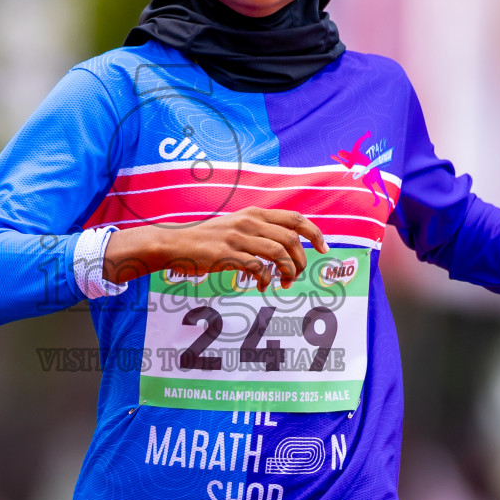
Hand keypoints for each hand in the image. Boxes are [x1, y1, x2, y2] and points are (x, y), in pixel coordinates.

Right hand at [103, 207, 327, 290]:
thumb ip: (258, 231)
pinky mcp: (227, 255)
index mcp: (254, 214)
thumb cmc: (207, 240)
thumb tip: (286, 245)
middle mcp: (249, 222)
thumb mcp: (235, 227)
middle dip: (301, 260)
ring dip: (287, 272)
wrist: (175, 243)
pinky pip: (257, 268)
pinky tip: (261, 285)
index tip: (323, 248)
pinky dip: (265, 279)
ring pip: (278, 253)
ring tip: (283, 283)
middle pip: (291, 239)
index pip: (295, 218)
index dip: (314, 232)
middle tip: (297, 276)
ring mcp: (238, 238)